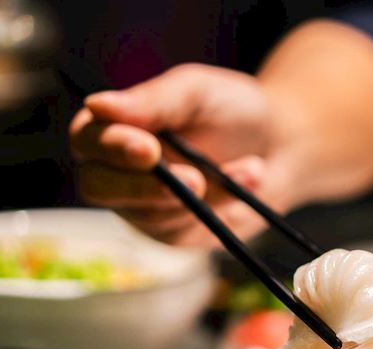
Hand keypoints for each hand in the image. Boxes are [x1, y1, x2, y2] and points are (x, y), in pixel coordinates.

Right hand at [69, 20, 372, 246]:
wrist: (283, 145)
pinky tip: (251, 181)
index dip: (112, 147)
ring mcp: (145, 207)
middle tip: (194, 179)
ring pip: (150, 214)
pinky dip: (221, 208)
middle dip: (145, 187)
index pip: (88, 140)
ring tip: (251, 167)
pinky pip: (186, 230)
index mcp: (115, 128)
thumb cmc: (234, 110)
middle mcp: (119, 170)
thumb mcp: (199, 92)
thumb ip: (155, 100)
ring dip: (203, 194)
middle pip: (100, 188)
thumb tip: (98, 105)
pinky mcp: (177, 233)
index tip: (148, 148)